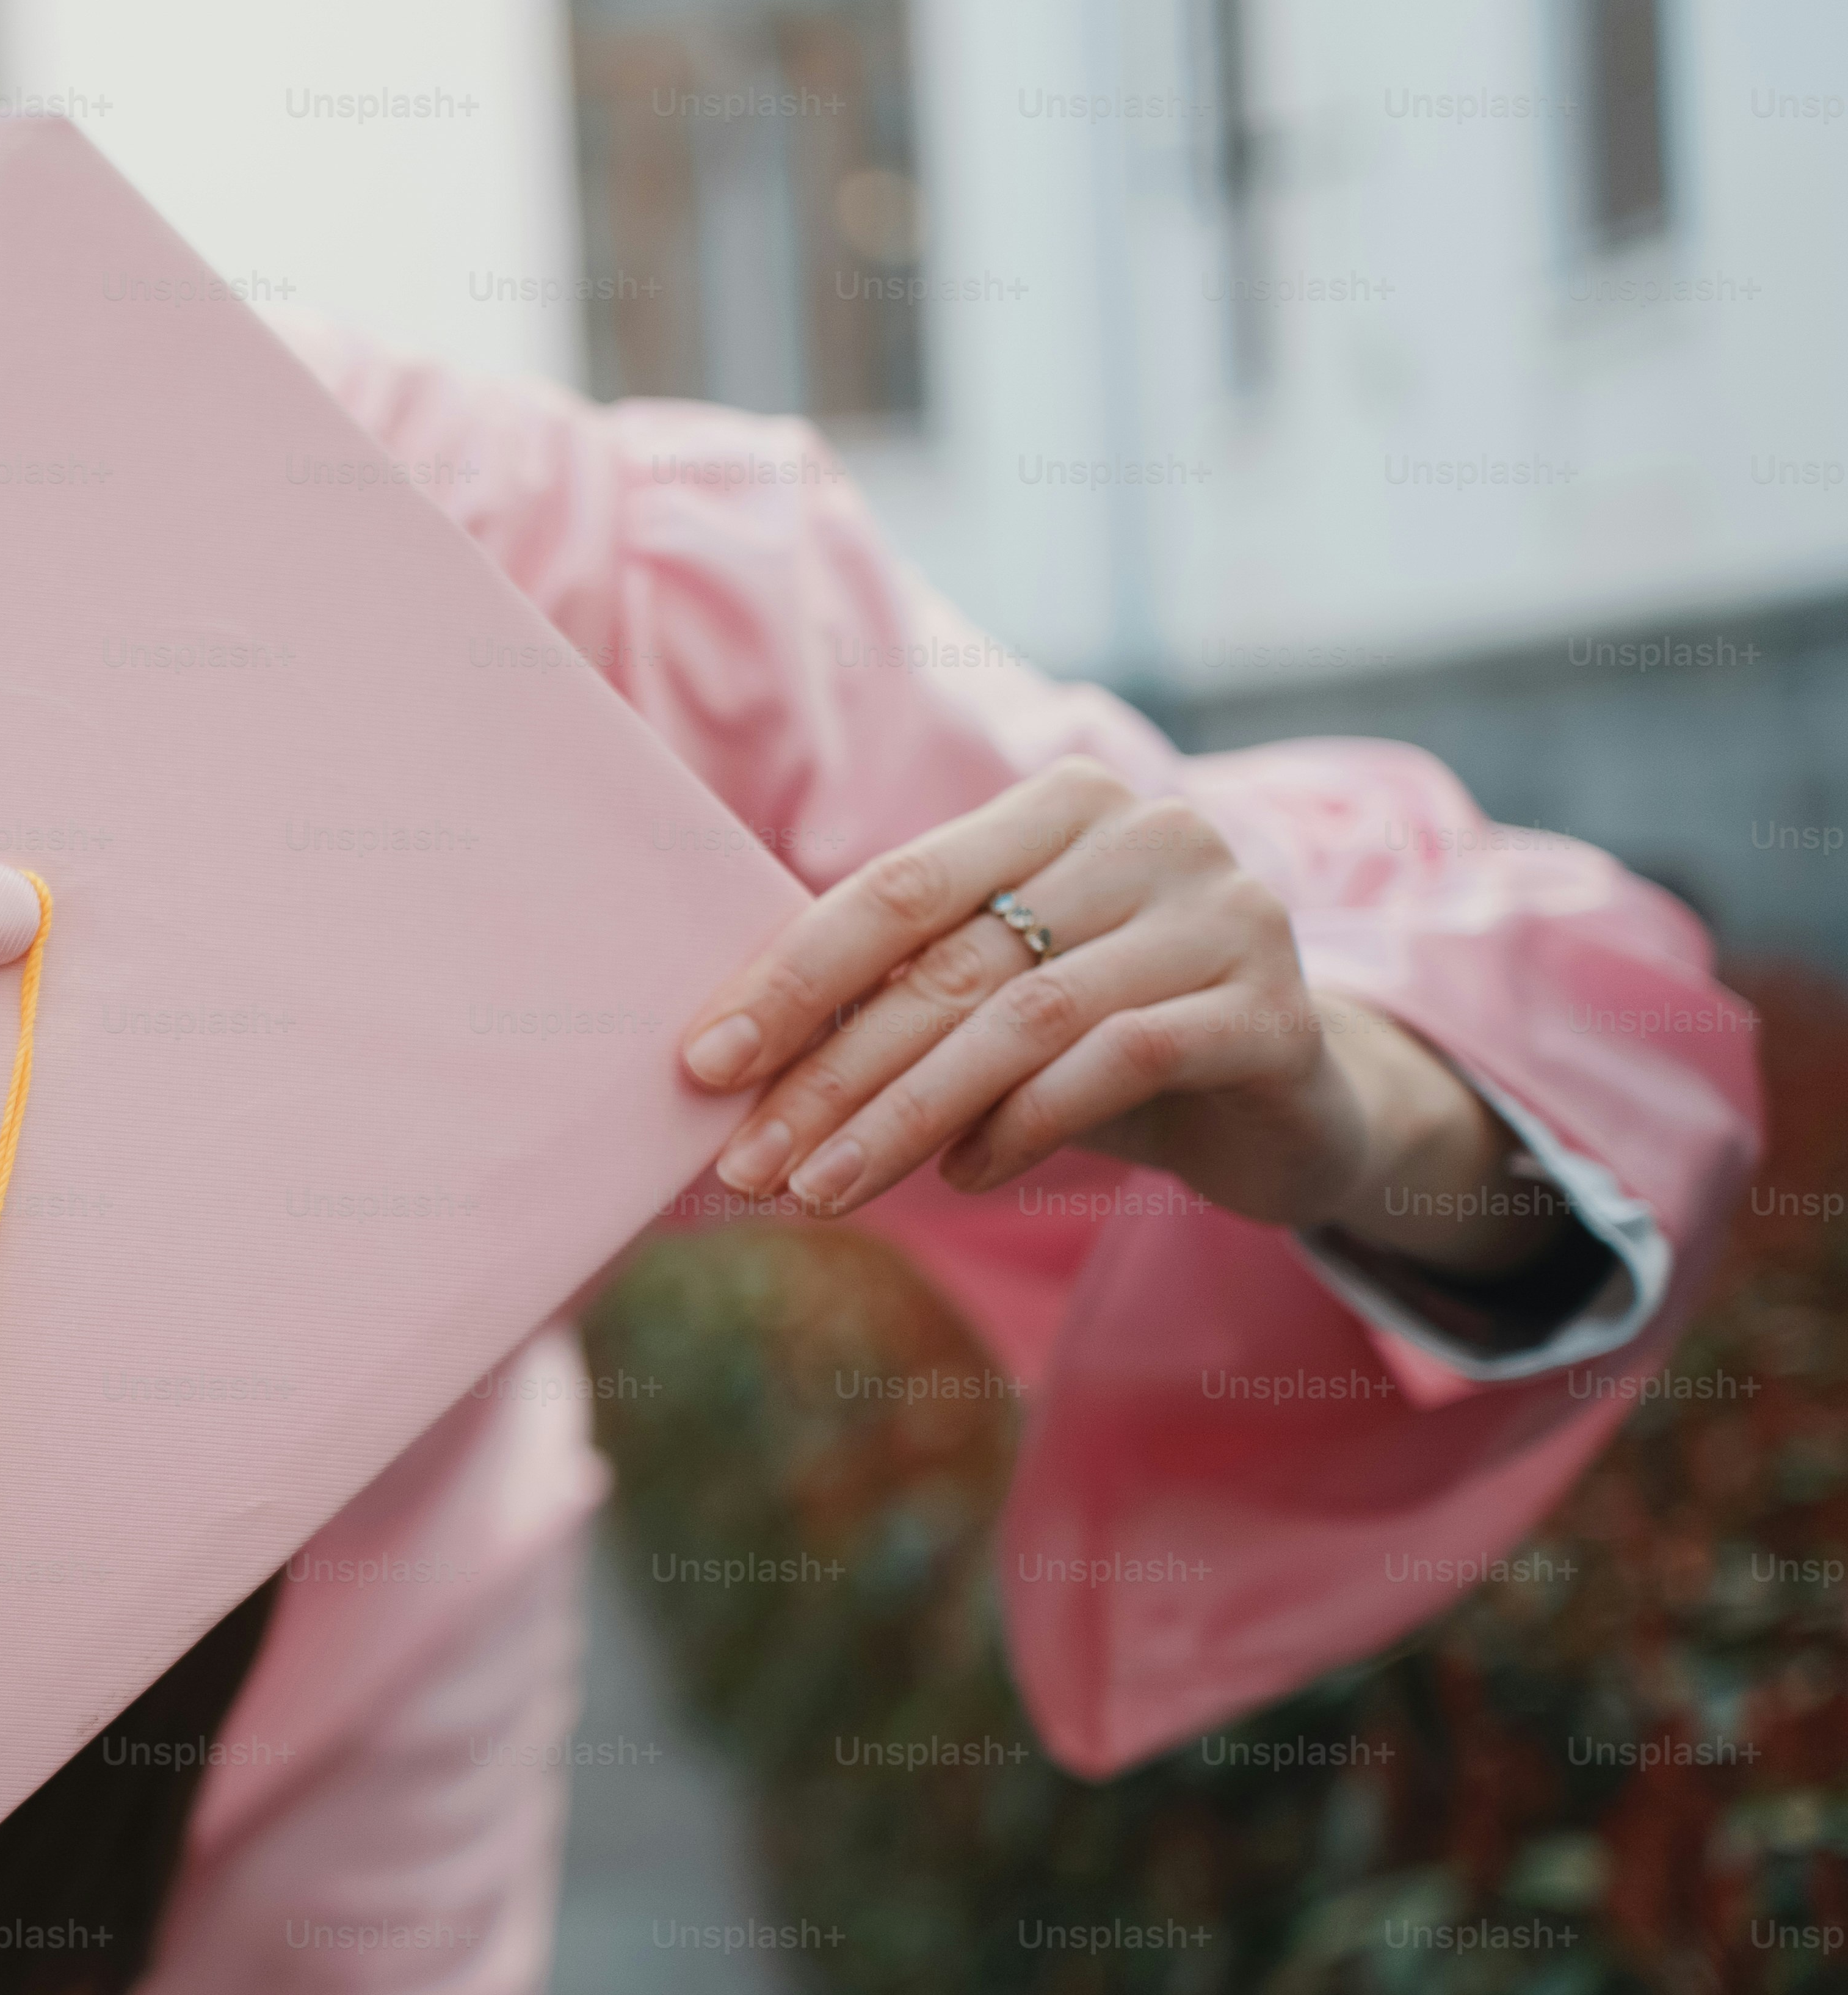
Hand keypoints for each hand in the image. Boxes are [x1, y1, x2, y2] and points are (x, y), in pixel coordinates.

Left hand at [674, 758, 1564, 1276]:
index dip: (793, 978)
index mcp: (1063, 803)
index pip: (897, 888)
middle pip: (951, 962)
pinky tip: (960, 1178)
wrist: (1290, 1099)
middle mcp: (1153, 834)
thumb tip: (730, 1062)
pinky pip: (1117, 1063)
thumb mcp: (1000, 995)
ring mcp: (1226, 915)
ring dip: (904, 1118)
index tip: (704, 1063)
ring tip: (822, 1191)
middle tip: (748, 1164)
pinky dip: (1021, 1126)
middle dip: (832, 1073)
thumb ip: (900, 994)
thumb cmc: (1108, 1034)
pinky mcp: (1275, 1009)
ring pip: (1023, 1020)